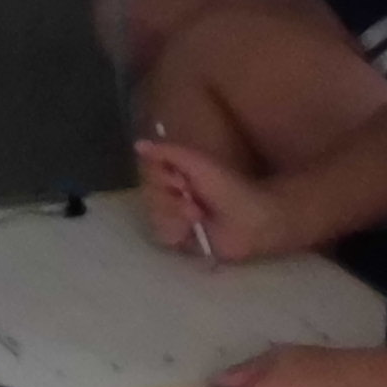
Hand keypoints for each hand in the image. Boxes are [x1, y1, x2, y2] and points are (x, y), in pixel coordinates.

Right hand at [131, 136, 282, 263]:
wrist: (248, 221)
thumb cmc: (227, 186)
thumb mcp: (197, 162)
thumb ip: (167, 152)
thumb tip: (138, 144)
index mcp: (177, 175)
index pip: (149, 173)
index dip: (159, 177)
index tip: (178, 178)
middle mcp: (173, 195)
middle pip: (148, 195)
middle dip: (168, 197)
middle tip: (190, 197)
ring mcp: (176, 220)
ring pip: (153, 216)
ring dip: (173, 214)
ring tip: (196, 215)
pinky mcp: (180, 242)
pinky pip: (160, 237)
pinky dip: (174, 232)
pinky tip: (190, 230)